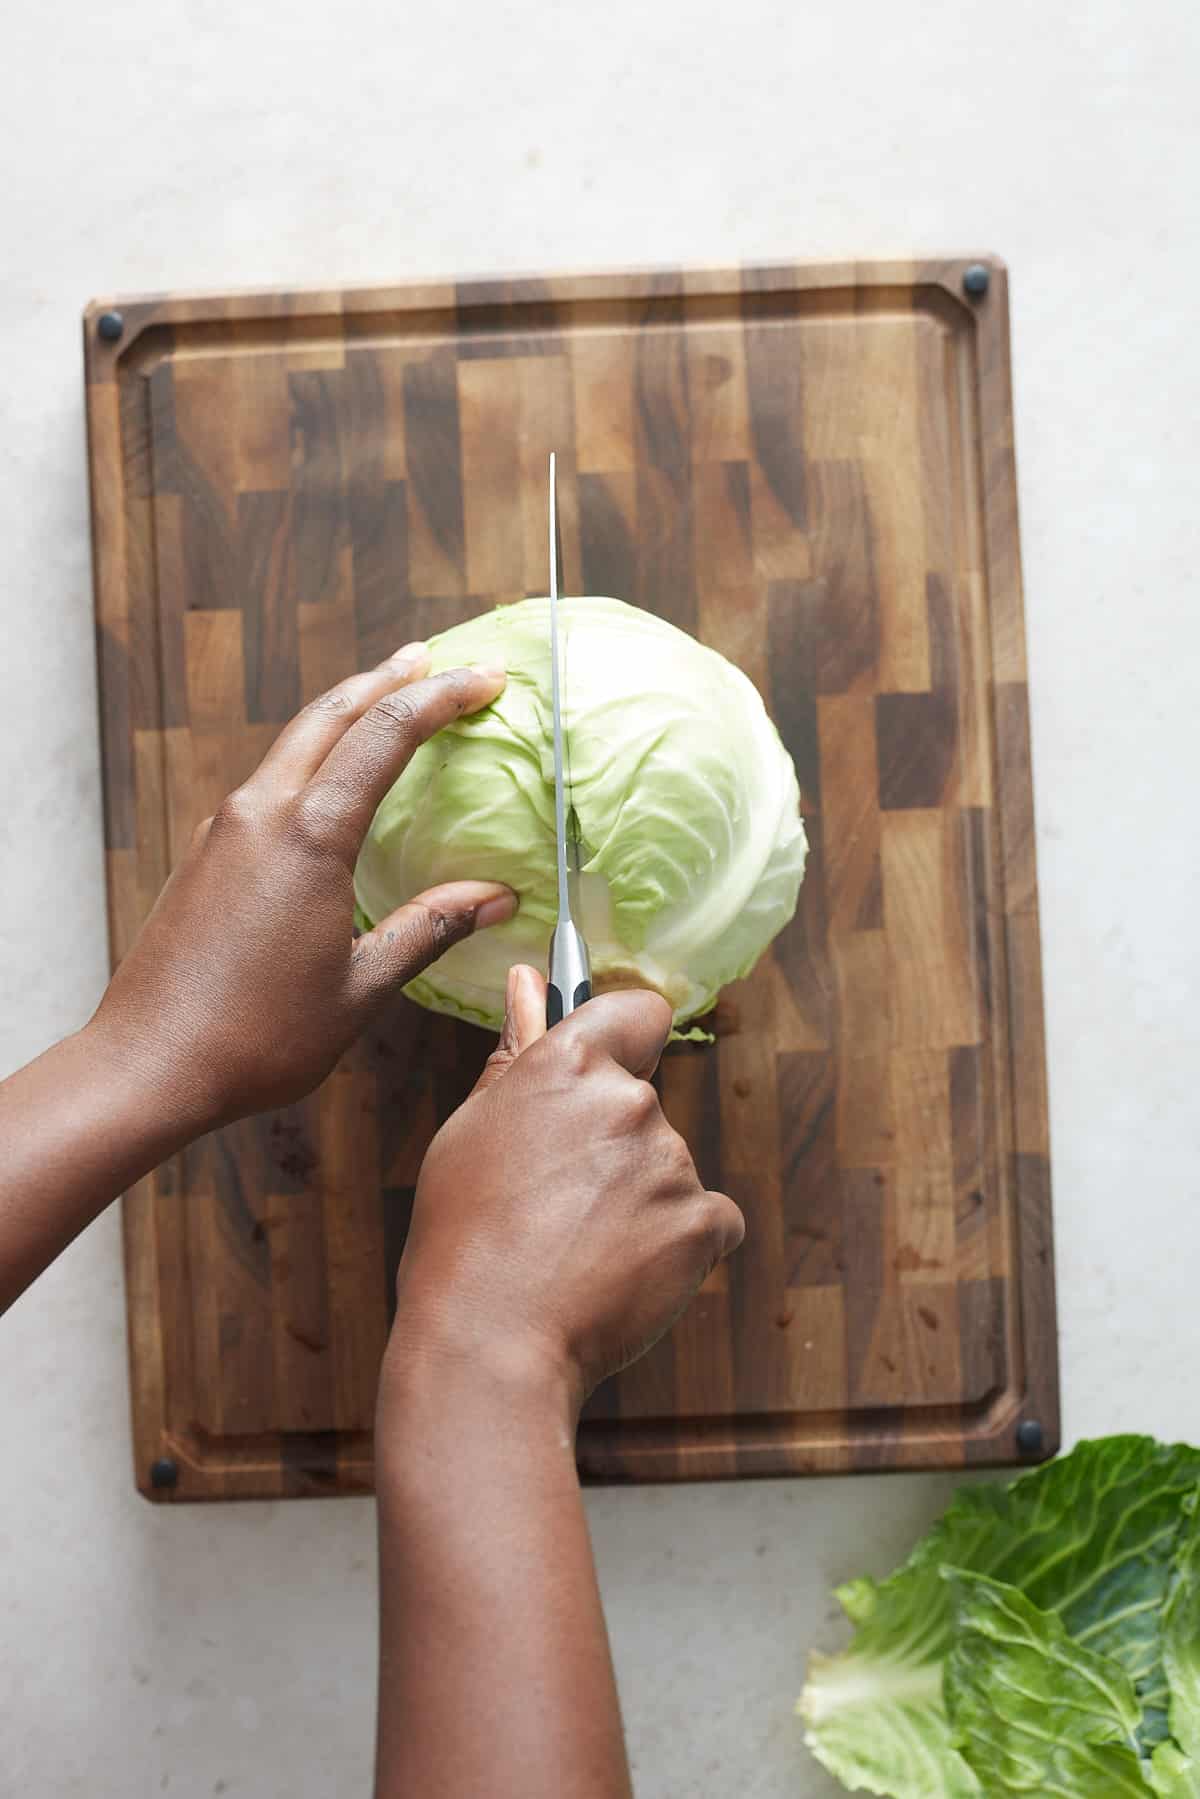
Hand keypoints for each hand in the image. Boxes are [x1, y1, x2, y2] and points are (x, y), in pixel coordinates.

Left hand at [88, 645, 514, 1132]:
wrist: (149, 1063)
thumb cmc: (255, 1037)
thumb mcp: (361, 988)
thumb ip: (429, 928)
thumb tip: (495, 897)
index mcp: (309, 837)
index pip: (386, 734)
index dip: (442, 697)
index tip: (485, 679)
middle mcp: (260, 814)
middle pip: (330, 715)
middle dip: (386, 680)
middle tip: (432, 659)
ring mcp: (224, 829)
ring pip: (293, 743)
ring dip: (345, 712)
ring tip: (386, 699)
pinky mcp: (206, 853)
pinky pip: (269, 781)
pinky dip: (312, 757)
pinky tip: (328, 780)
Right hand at [383, 966, 744, 1414]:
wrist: (490, 1343)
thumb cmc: (462, 1237)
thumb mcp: (471, 1130)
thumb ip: (515, 1050)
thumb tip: (526, 980)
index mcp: (568, 1061)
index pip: (638, 1012)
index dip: (628, 1041)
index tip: (609, 1070)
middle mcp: (629, 1098)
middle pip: (641, 1103)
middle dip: (611, 1145)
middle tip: (554, 1203)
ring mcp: (673, 1160)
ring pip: (668, 1168)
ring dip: (637, 1200)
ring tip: (573, 1251)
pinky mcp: (705, 1221)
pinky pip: (706, 1222)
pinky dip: (676, 1248)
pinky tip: (621, 1275)